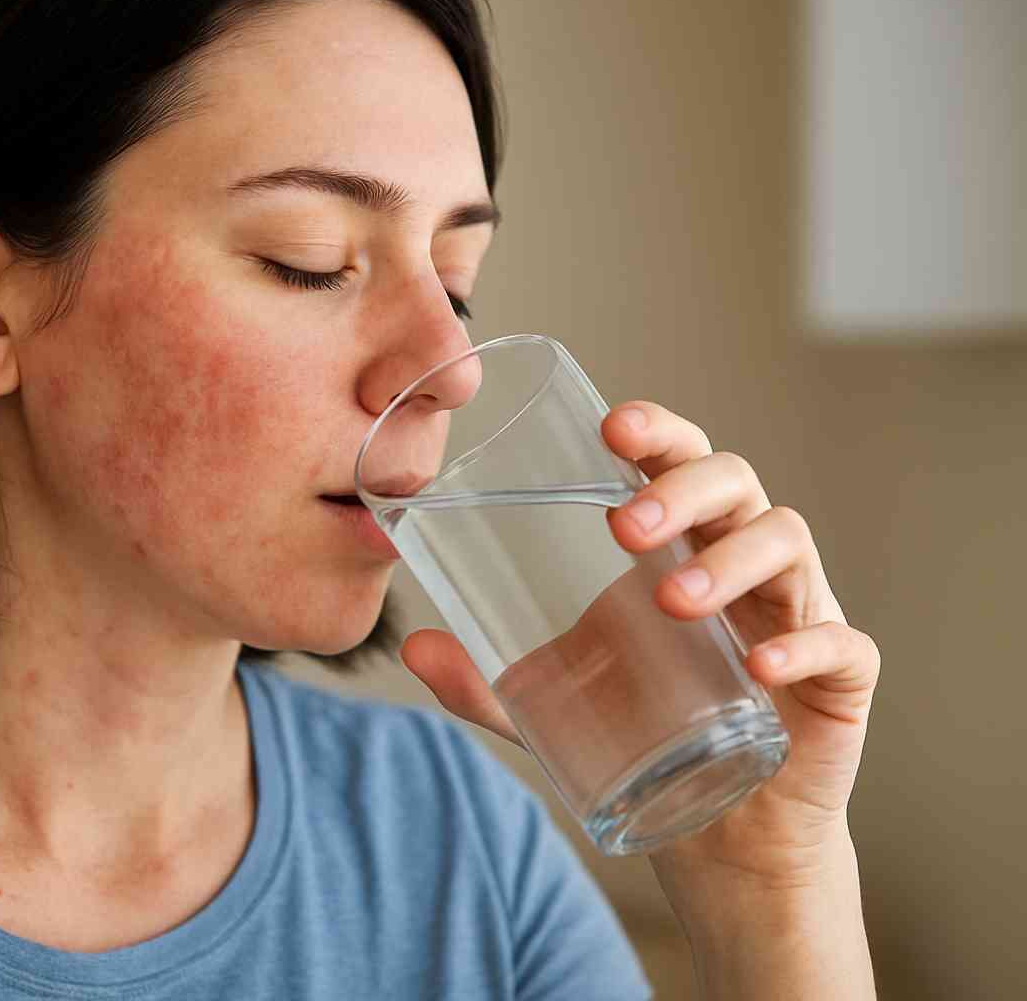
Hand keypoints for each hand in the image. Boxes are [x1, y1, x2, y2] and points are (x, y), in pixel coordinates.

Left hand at [400, 400, 880, 886]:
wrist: (719, 829)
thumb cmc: (640, 732)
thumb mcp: (551, 704)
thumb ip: (486, 679)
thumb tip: (415, 646)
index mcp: (680, 544)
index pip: (677, 459)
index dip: (656, 432)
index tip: (611, 428)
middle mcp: (743, 560)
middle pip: (733, 482)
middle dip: (680, 489)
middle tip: (622, 526)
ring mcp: (798, 610)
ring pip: (786, 542)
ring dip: (728, 560)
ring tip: (672, 602)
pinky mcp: (841, 675)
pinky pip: (841, 641)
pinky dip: (804, 644)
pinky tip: (759, 665)